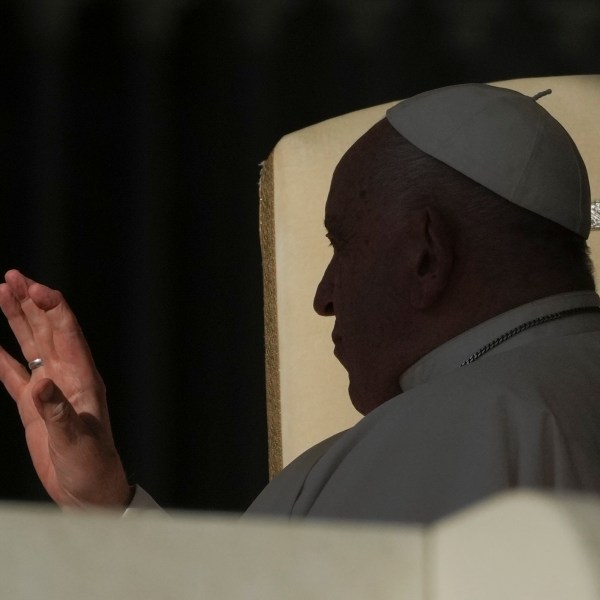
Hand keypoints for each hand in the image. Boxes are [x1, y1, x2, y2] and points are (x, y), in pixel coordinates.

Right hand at [0, 270, 130, 507]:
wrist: (89, 490)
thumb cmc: (92, 465)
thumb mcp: (76, 439)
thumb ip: (57, 411)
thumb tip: (41, 382)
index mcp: (82, 376)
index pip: (66, 330)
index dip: (50, 305)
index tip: (30, 286)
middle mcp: (66, 375)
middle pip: (46, 328)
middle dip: (31, 301)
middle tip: (11, 276)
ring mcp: (49, 388)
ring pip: (30, 344)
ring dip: (17, 319)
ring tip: (2, 293)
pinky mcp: (34, 406)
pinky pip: (14, 374)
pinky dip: (1, 358)